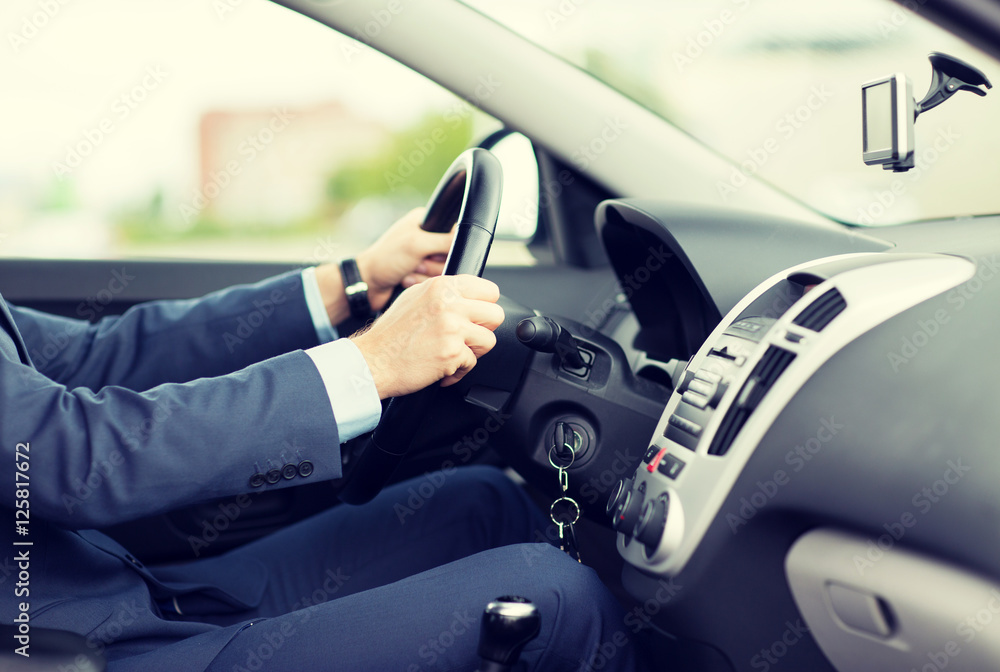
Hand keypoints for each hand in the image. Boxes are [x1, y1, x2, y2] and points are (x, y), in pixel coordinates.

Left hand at [313, 207, 454, 324]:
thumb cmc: (385, 260)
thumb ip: (445, 241)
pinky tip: (405, 279)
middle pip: (449, 256)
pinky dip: (419, 282)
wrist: (366, 285)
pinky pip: (433, 281)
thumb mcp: (417, 245)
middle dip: (431, 264)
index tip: (432, 253)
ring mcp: (422, 256)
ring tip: (408, 270)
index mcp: (425, 222)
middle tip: (415, 262)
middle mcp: (425, 237)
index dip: (445, 248)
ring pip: (442, 271)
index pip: (454, 233)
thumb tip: (467, 240)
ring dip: (424, 275)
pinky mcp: (419, 273)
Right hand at [350, 275, 503, 398]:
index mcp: (442, 286)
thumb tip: (469, 297)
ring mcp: (452, 328)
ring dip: (473, 352)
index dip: (484, 306)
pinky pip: (472, 363)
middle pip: (496, 314)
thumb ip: (444, 293)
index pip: (488, 290)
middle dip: (483, 329)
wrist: (373, 360)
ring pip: (489, 340)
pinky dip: (458, 371)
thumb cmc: (391, 334)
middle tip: (467, 337)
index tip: (476, 316)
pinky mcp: (452, 352)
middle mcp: (449, 303)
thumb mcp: (415, 297)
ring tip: (453, 352)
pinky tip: (442, 367)